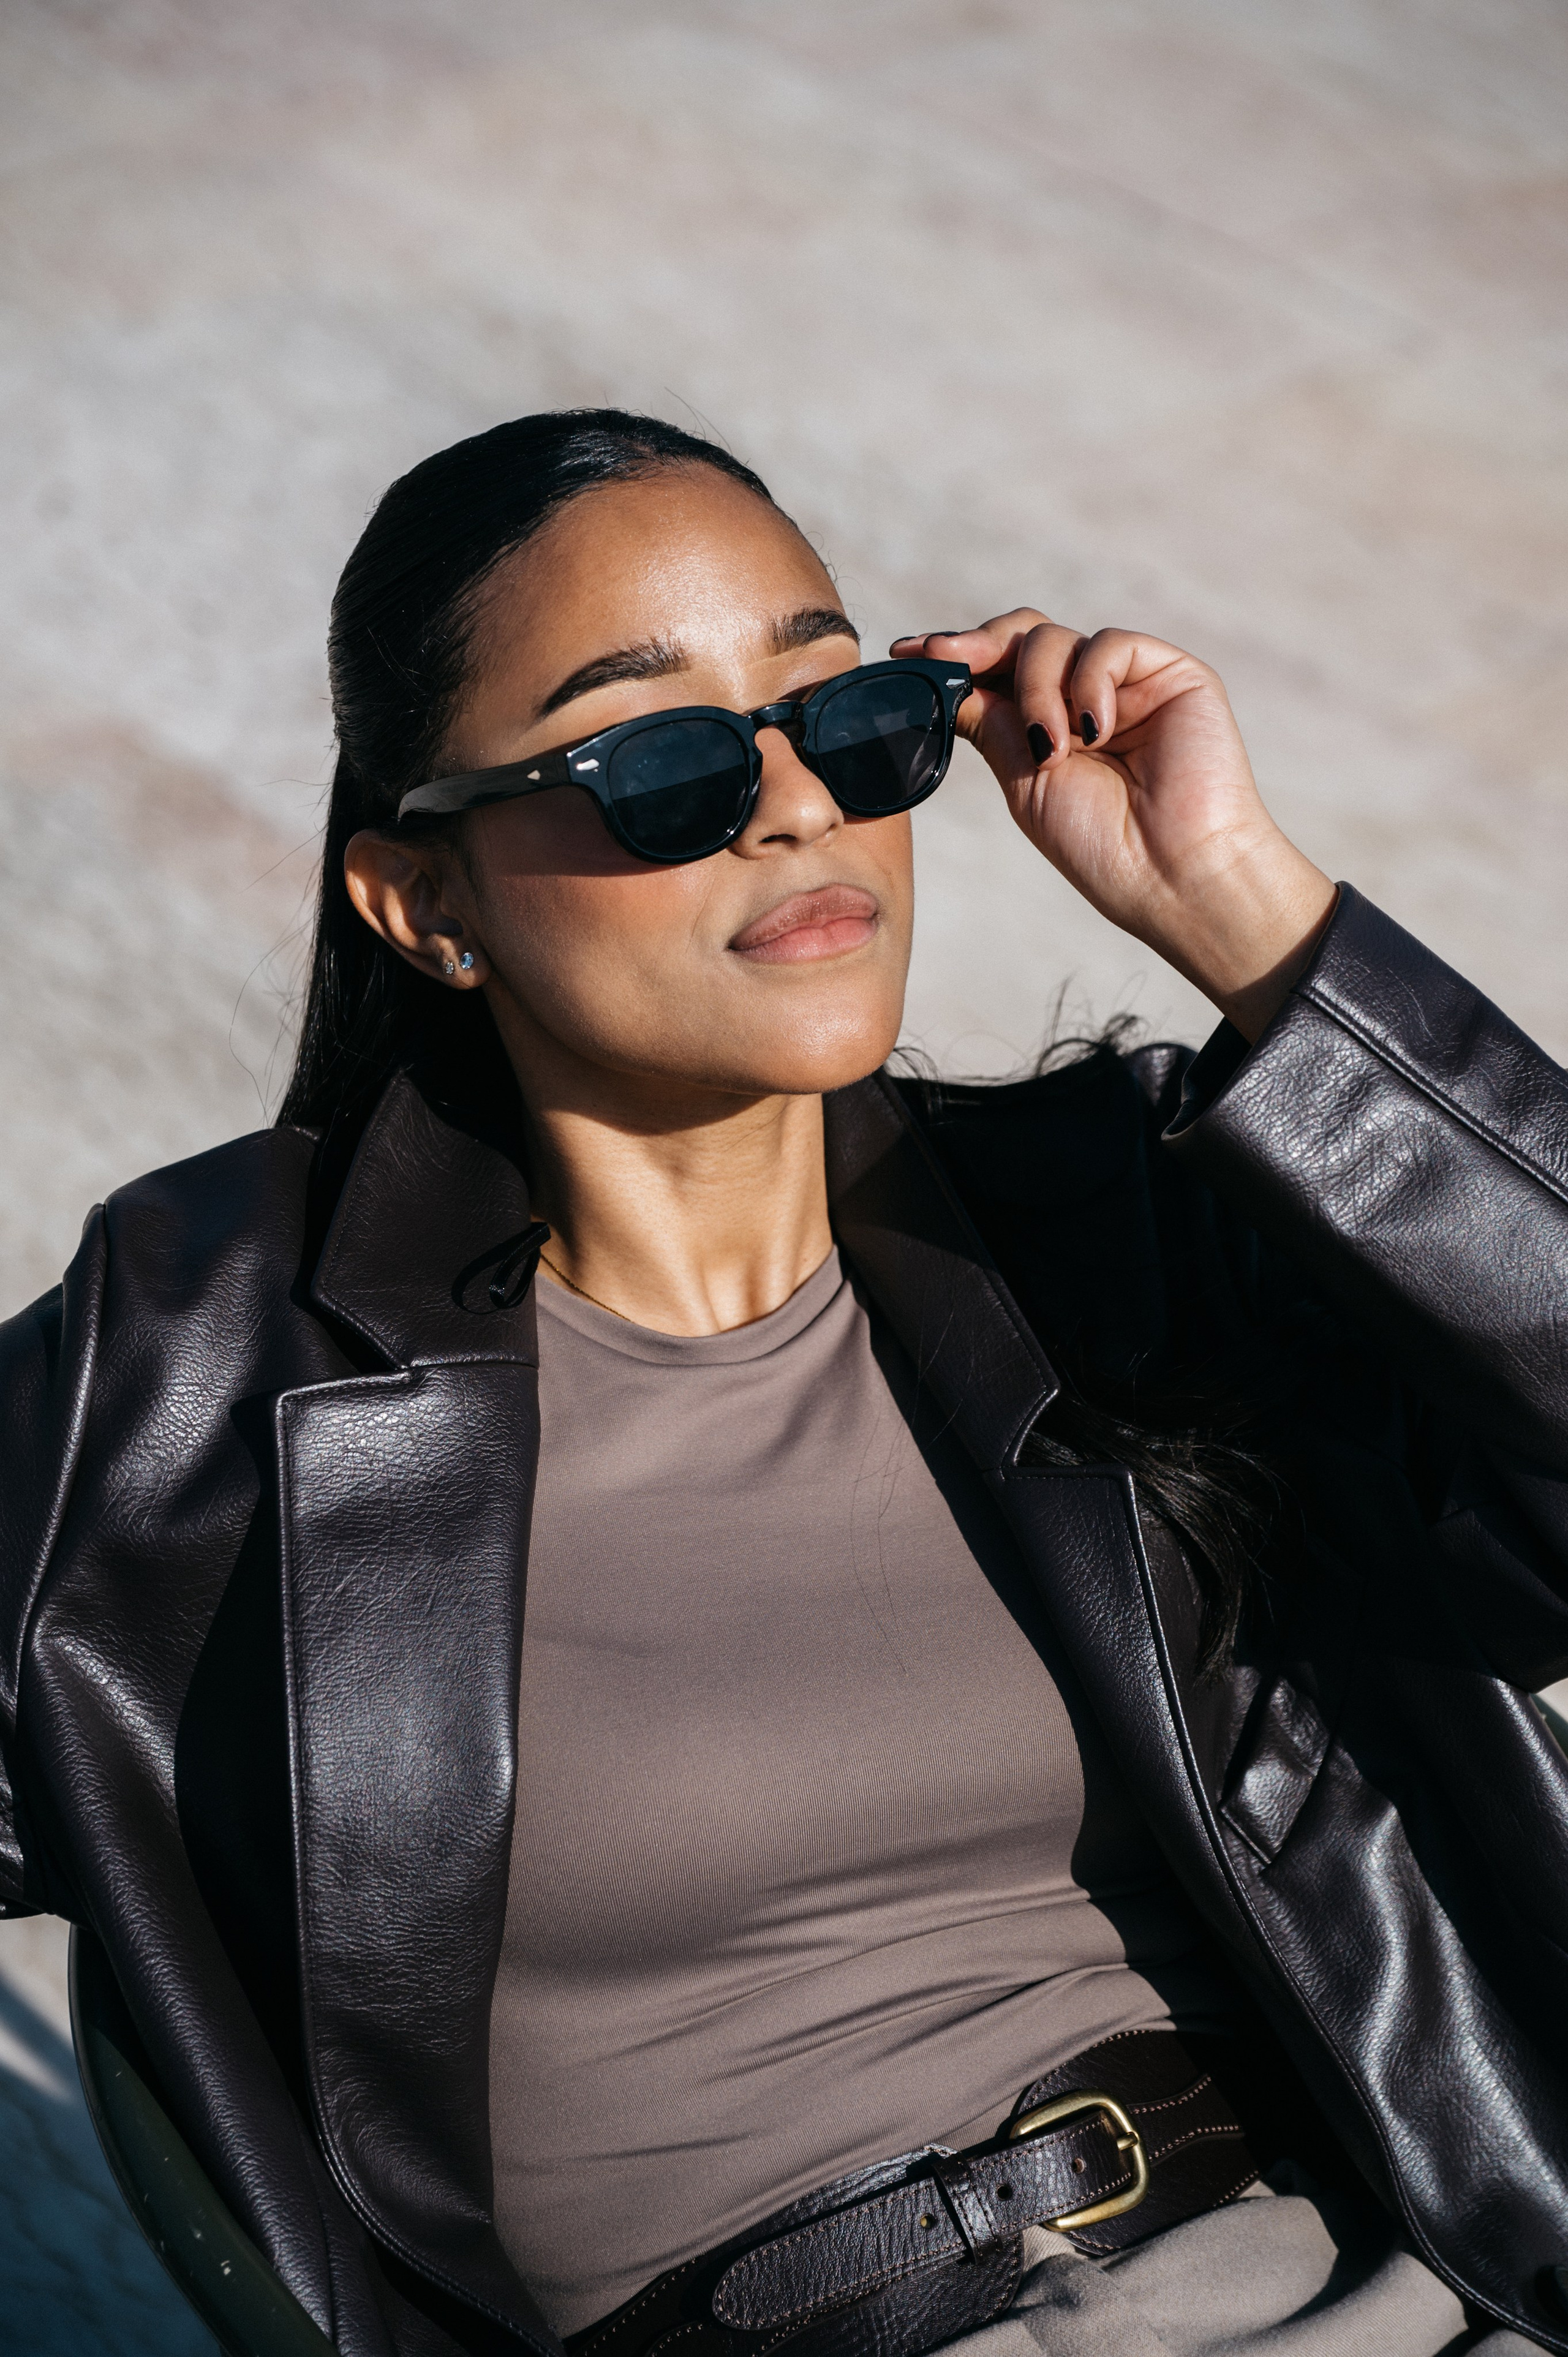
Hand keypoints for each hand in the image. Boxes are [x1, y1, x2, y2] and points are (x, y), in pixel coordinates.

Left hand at [893, 613, 1335, 1040]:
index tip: (907, 650)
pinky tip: (1095, 731)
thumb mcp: (1023, 780)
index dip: (954, 656)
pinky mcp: (1171, 673)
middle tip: (947, 658)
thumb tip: (942, 675)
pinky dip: (1090, 682)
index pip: (997, 670)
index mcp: (1049, 724)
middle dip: (978, 645)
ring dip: (1037, 689)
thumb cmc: (1102, 846)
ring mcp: (1128, 683)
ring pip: (1055, 639)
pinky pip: (1110, 644)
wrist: (1172, 874)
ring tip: (1053, 749)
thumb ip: (990, 723)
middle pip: (1022, 637)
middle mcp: (1086, 696)